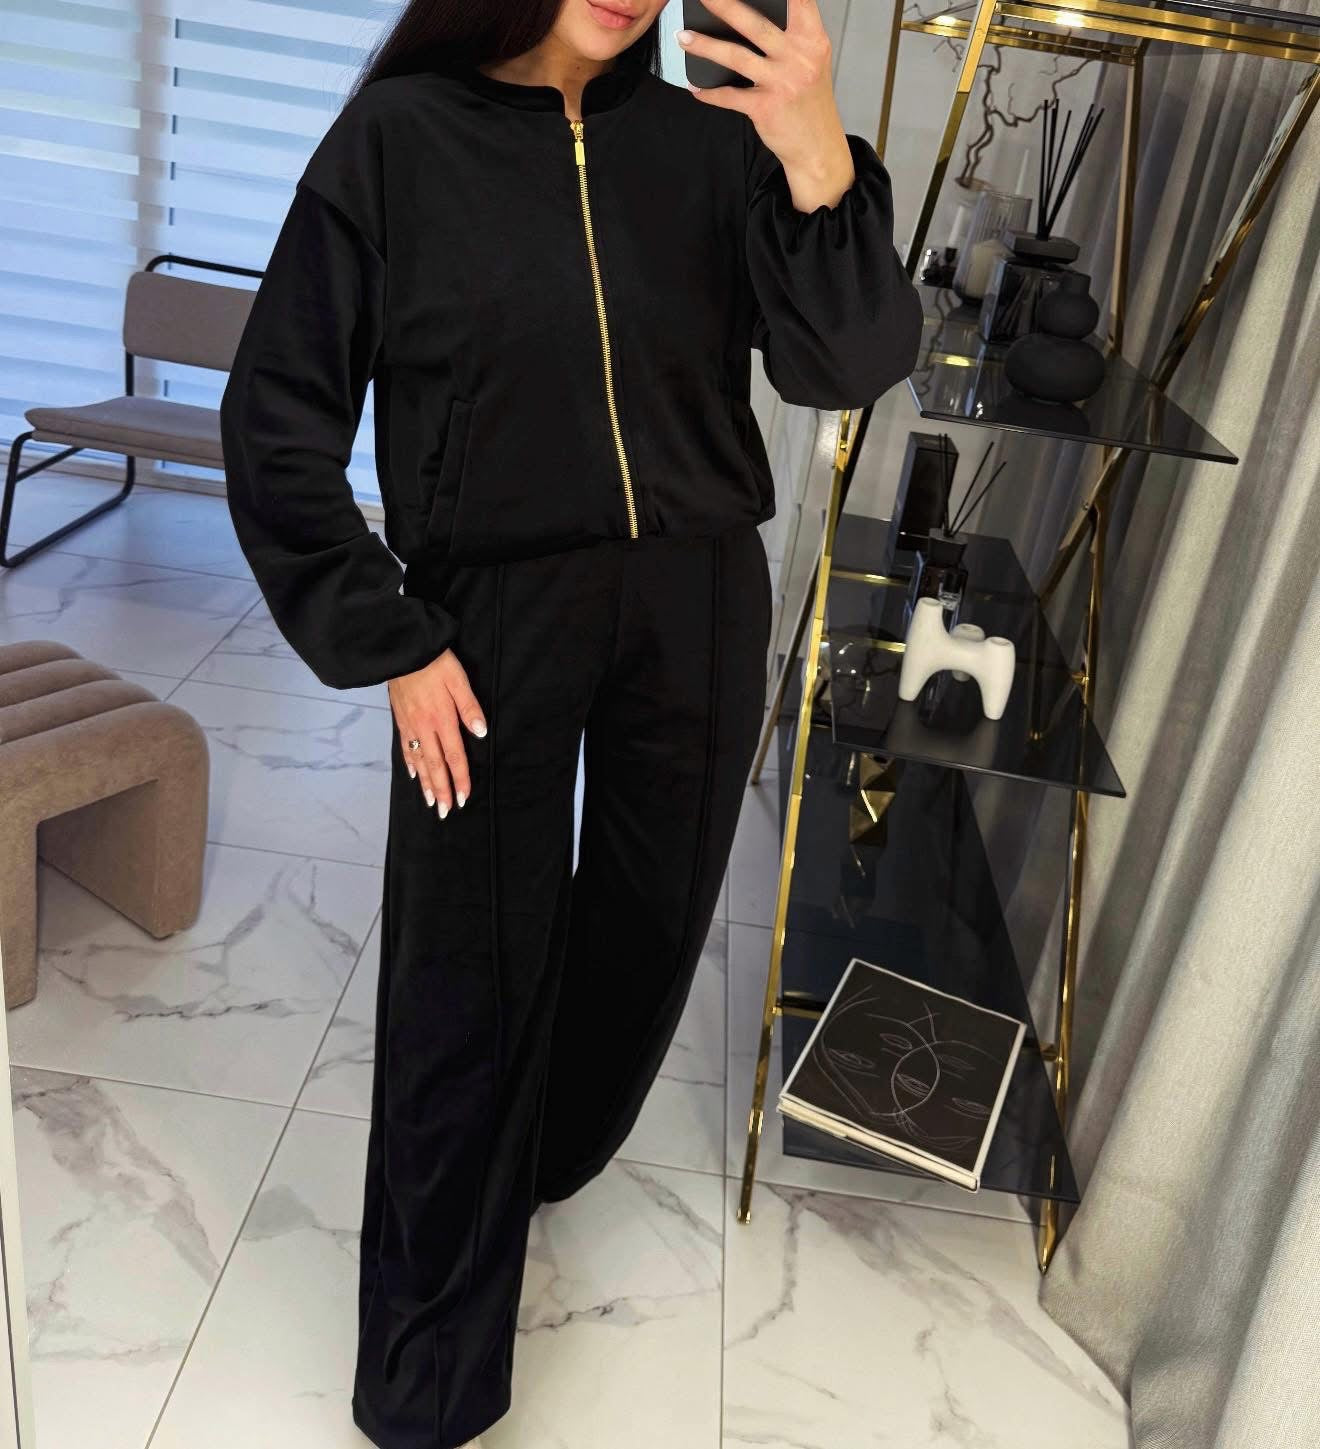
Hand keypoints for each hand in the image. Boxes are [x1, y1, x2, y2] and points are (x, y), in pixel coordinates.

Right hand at [387, 649, 485, 818]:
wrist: (402, 650)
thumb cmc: (434, 662)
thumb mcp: (458, 680)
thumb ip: (470, 707)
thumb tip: (481, 733)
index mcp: (442, 719)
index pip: (454, 756)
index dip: (460, 779)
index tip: (464, 798)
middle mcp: (425, 727)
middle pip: (435, 766)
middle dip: (442, 790)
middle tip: (446, 812)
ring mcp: (411, 725)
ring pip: (419, 761)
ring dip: (426, 784)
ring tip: (432, 802)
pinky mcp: (401, 719)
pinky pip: (405, 747)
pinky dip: (410, 764)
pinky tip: (413, 775)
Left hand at [677, 0, 855, 210]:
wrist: (817, 148)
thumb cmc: (810, 102)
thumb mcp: (812, 62)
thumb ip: (792, 36)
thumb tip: (750, 16)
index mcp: (812, 40)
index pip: (799, 1)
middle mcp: (798, 58)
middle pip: (755, 24)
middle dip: (724, 5)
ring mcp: (781, 83)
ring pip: (736, 56)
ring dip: (705, 46)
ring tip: (684, 37)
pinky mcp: (765, 108)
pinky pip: (729, 96)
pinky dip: (709, 93)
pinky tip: (695, 87)